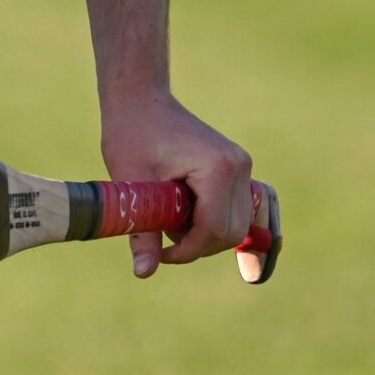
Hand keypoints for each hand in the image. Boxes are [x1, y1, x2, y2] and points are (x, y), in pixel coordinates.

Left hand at [101, 91, 253, 275]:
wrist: (140, 101)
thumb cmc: (130, 136)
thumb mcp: (131, 186)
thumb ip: (143, 232)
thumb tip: (145, 272)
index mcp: (218, 169)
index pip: (215, 230)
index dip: (188, 251)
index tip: (161, 255)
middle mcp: (240, 167)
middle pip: (233, 231)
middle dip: (199, 246)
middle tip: (163, 240)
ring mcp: (243, 166)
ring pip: (240, 223)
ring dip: (209, 235)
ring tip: (172, 222)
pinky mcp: (238, 168)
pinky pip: (241, 207)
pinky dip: (222, 222)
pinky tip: (201, 226)